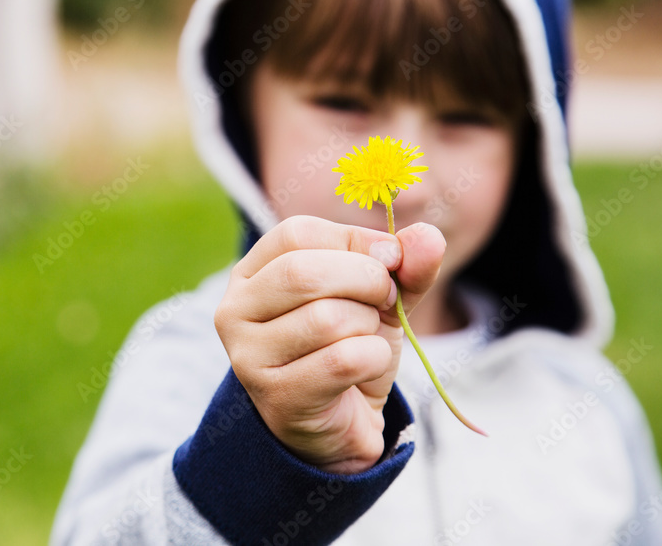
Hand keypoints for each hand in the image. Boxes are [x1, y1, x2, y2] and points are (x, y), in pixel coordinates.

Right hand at [214, 215, 445, 473]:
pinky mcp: (278, 397)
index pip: (297, 234)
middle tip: (385, 302)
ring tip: (366, 340)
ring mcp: (249, 356)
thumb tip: (427, 238)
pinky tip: (366, 370)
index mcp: (251, 274)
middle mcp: (234, 311)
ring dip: (369, 327)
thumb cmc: (348, 349)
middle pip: (303, 273)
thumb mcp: (378, 298)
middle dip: (367, 281)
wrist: (342, 426)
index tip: (387, 263)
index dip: (354, 242)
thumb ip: (403, 266)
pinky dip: (374, 359)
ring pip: (327, 319)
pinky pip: (343, 361)